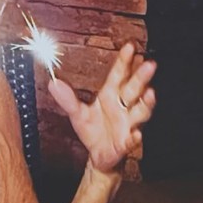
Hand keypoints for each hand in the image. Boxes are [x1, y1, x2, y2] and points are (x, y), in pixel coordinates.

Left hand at [47, 42, 155, 173]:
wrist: (98, 155)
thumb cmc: (92, 130)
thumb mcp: (77, 113)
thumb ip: (67, 99)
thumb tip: (53, 83)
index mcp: (110, 95)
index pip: (119, 75)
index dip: (124, 61)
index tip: (130, 47)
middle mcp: (123, 106)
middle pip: (134, 89)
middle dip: (141, 76)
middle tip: (148, 64)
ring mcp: (127, 123)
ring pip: (140, 111)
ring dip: (146, 103)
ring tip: (149, 94)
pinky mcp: (126, 142)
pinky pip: (132, 139)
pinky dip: (134, 137)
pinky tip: (135, 135)